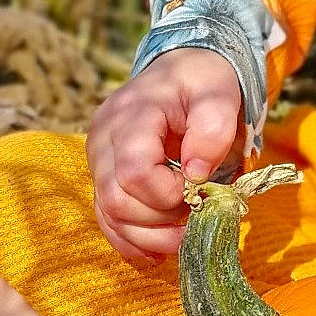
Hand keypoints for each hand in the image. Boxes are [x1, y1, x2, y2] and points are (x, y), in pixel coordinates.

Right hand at [86, 49, 243, 268]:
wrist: (181, 70)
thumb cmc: (201, 82)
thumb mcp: (218, 95)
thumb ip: (212, 131)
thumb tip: (196, 177)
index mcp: (129, 115)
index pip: (134, 172)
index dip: (168, 193)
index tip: (199, 187)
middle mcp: (103, 139)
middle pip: (116, 200)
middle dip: (160, 220)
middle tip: (196, 212)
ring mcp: (98, 160)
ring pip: (109, 216)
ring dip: (149, 236)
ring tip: (184, 231)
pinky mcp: (102, 176)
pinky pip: (107, 219)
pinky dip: (133, 239)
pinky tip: (160, 246)